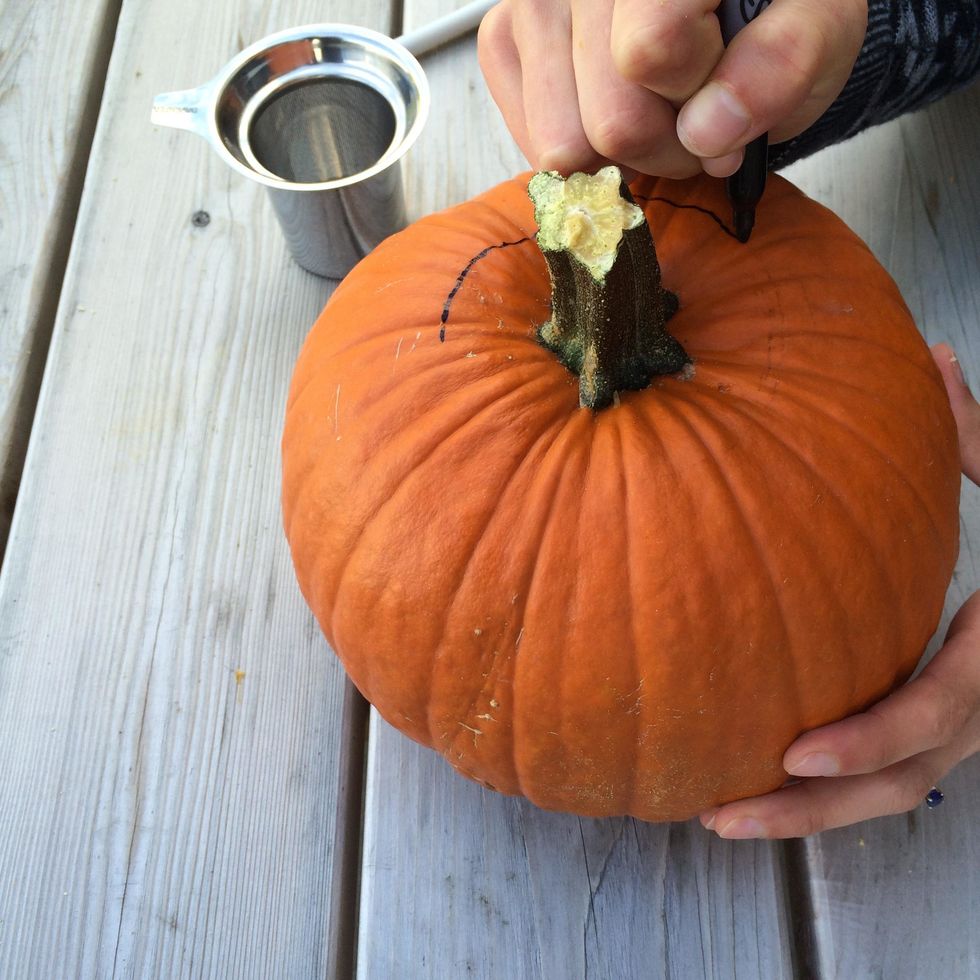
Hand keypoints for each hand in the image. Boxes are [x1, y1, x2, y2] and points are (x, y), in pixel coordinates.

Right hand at [478, 0, 867, 177]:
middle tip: (695, 117)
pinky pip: (533, 143)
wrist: (727, 4)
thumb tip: (708, 129)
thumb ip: (785, 63)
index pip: (651, 52)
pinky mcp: (505, 37)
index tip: (724, 92)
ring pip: (565, 142)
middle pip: (610, 118)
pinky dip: (582, 147)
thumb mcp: (820, 27)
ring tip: (656, 112)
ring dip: (622, 152)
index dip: (696, 98)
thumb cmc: (772, 13)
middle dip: (665, 143)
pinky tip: (611, 110)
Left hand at [700, 343, 979, 838]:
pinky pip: (896, 772)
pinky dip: (836, 789)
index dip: (873, 738)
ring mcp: (974, 722)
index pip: (943, 710)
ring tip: (726, 815)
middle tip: (727, 813)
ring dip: (815, 814)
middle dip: (817, 808)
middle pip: (907, 779)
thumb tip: (932, 359)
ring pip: (899, 790)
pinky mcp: (951, 723)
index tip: (795, 753)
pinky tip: (766, 781)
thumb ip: (979, 435)